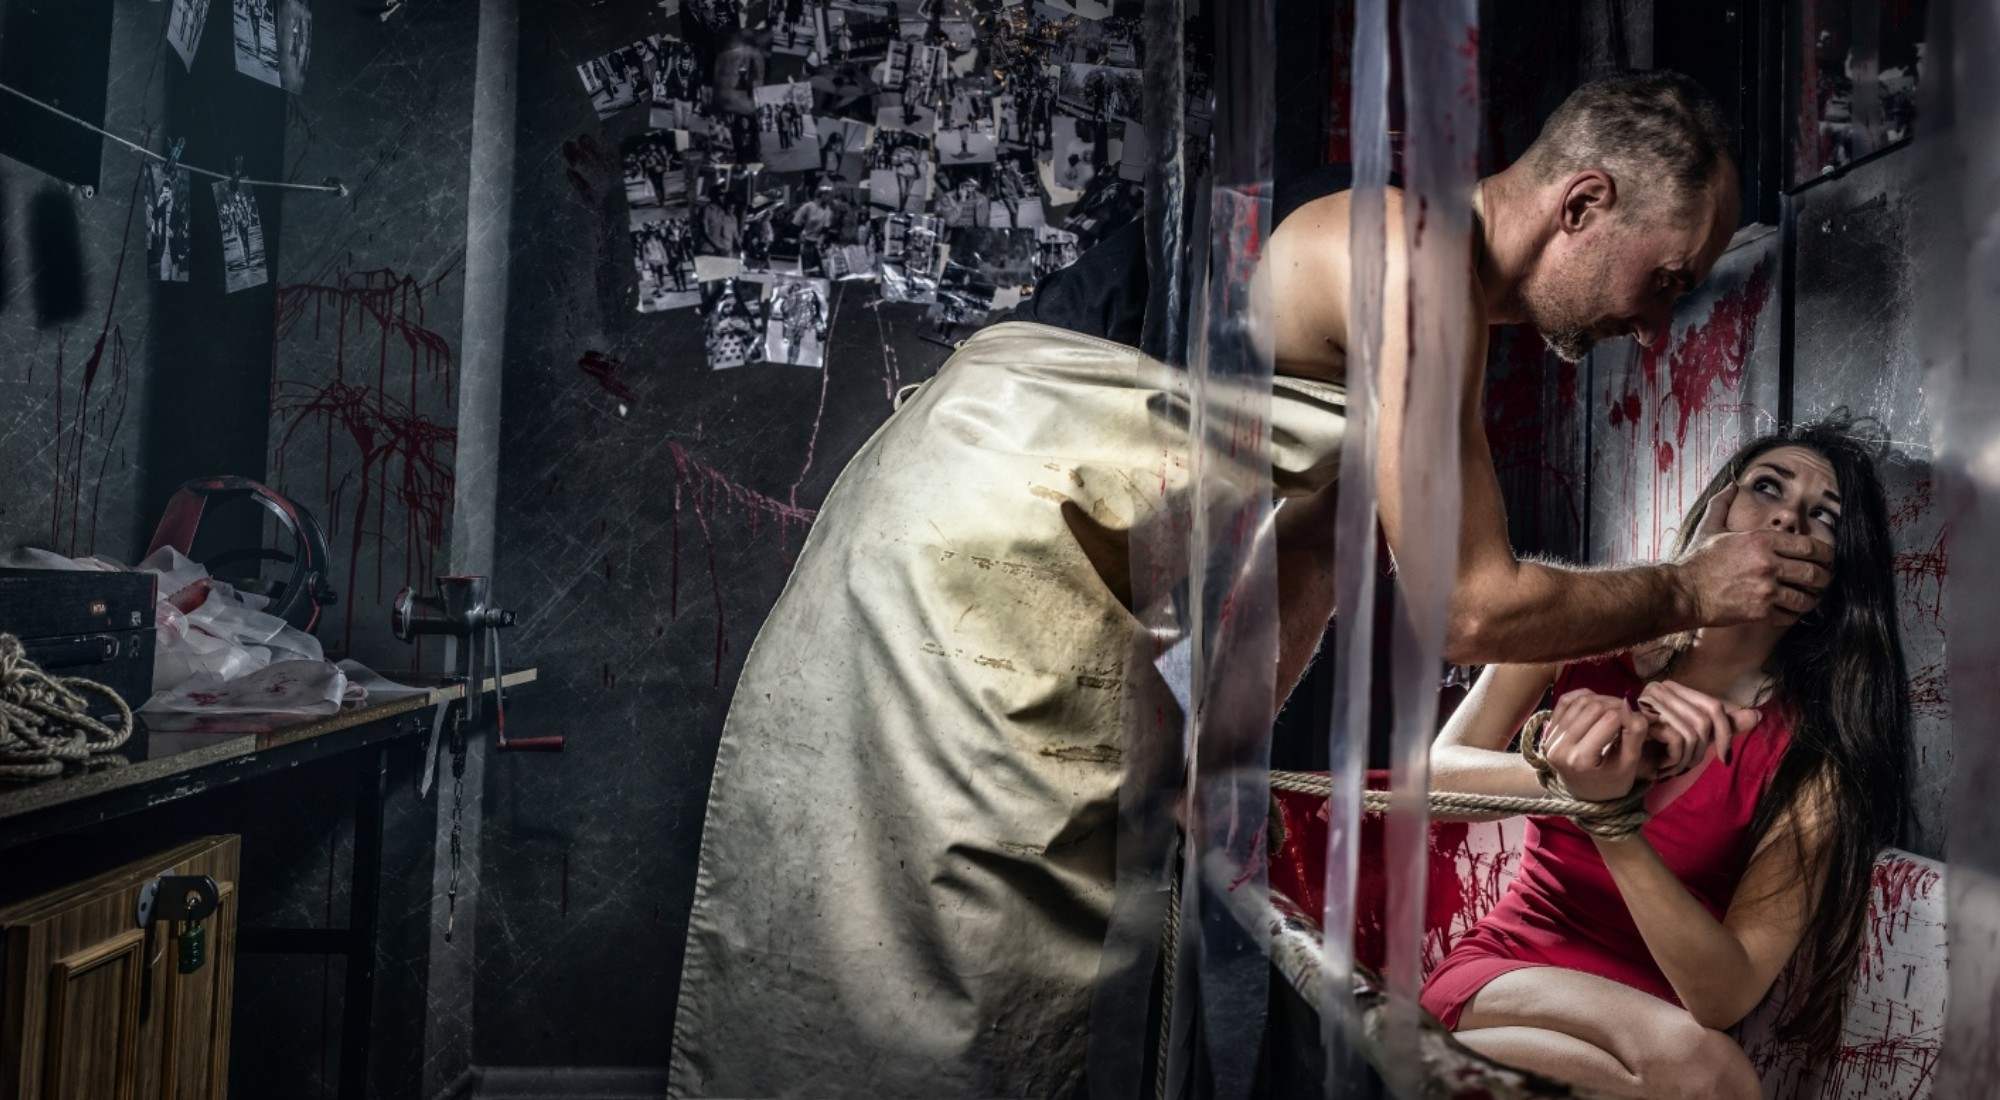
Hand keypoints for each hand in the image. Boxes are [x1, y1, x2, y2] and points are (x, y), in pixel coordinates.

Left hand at [1540, 690, 1650, 802]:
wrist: (1585, 793)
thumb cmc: (1611, 782)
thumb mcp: (1630, 765)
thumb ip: (1634, 735)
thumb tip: (1632, 705)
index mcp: (1580, 760)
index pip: (1609, 720)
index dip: (1628, 714)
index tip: (1637, 719)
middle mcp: (1560, 747)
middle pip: (1593, 707)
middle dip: (1616, 704)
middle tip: (1628, 712)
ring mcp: (1551, 737)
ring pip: (1580, 701)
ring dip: (1602, 699)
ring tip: (1615, 710)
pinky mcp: (1549, 729)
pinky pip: (1565, 700)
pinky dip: (1583, 696)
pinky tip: (1597, 704)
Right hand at [1635, 680, 1760, 775]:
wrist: (1615, 763)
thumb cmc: (1652, 749)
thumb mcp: (1693, 736)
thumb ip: (1722, 726)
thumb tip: (1757, 715)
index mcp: (1672, 689)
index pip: (1714, 706)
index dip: (1725, 733)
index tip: (1725, 758)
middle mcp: (1660, 689)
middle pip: (1705, 720)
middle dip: (1703, 751)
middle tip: (1687, 767)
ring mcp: (1648, 701)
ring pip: (1693, 733)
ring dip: (1688, 760)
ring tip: (1674, 768)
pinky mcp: (1641, 719)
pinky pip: (1678, 740)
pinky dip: (1675, 761)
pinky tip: (1663, 767)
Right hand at [1672, 485, 1832, 624]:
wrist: (1683, 592)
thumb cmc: (1697, 561)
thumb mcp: (1710, 528)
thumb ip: (1723, 504)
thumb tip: (1731, 484)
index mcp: (1760, 541)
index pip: (1808, 546)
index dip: (1825, 553)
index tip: (1827, 558)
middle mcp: (1768, 564)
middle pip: (1813, 573)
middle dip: (1824, 577)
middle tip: (1824, 579)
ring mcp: (1766, 589)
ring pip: (1806, 597)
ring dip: (1813, 598)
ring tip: (1812, 598)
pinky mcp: (1761, 612)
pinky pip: (1790, 615)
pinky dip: (1795, 614)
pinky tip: (1792, 611)